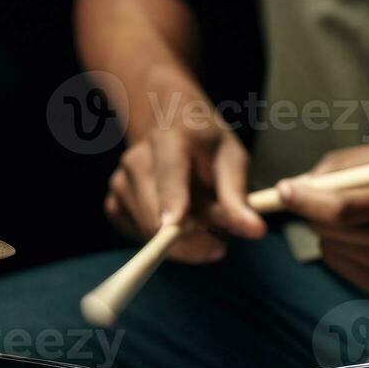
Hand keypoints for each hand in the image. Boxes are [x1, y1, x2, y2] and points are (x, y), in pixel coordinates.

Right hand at [104, 89, 265, 263]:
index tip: (175, 225)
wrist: (166, 123)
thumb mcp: (231, 158)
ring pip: (148, 232)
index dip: (171, 201)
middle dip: (189, 240)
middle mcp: (136, 159)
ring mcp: (120, 182)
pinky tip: (176, 223)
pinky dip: (161, 240)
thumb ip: (237, 196)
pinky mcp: (113, 203)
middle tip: (219, 244)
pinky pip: (138, 236)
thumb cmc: (205, 143)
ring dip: (178, 241)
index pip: (169, 174)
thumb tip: (255, 231)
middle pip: (155, 215)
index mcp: (170, 138)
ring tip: (199, 222)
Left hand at [276, 141, 368, 299]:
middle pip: (329, 229)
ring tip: (363, 217)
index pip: (341, 209)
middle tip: (321, 196)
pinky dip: (343, 248)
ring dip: (330, 229)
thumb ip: (352, 164)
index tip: (283, 190)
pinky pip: (342, 265)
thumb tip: (304, 182)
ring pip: (330, 247)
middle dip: (315, 209)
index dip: (306, 200)